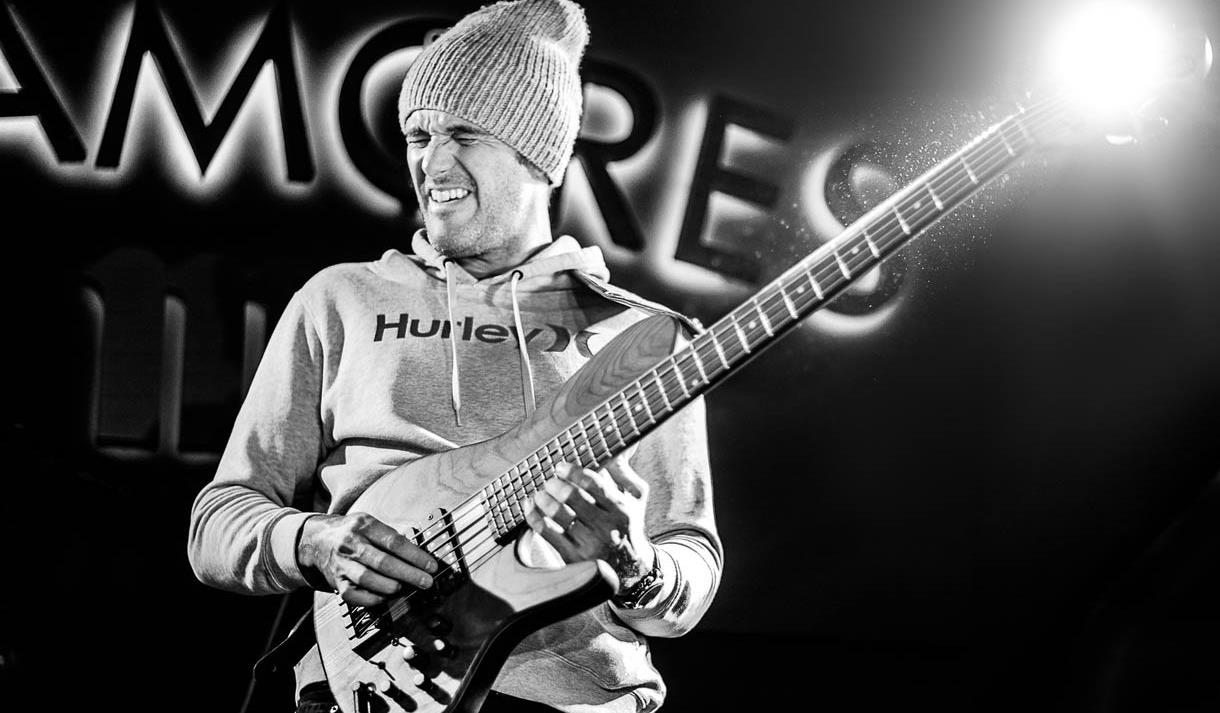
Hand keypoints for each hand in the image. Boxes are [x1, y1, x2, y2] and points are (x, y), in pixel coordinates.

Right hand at [297, 512, 437, 605]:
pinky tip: (385, 596)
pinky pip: (355, 595)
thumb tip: (420, 554)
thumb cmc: (352, 533)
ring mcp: (342, 563)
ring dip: (391, 586)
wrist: (316, 541)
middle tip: (426, 582)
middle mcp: (351, 543)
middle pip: (383, 562)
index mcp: (364, 525)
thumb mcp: (370, 523)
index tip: (431, 566)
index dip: (415, 556)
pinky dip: (372, 598)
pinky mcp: (336, 581)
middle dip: (409, 574)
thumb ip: (392, 536)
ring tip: (405, 588)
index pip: (394, 542)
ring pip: (368, 579)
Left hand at [526, 457, 654, 589]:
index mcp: (621, 510)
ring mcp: (588, 545)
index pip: (594, 484)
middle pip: (571, 496)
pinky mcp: (572, 559)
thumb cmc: (627, 524)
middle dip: (555, 483)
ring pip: (556, 514)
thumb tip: (613, 447)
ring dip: (543, 498)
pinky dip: (533, 515)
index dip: (573, 471)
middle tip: (550, 481)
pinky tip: (531, 506)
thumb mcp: (636, 498)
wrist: (629, 569)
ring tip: (541, 493)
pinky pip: (545, 532)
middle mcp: (606, 528)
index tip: (561, 466)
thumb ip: (623, 472)